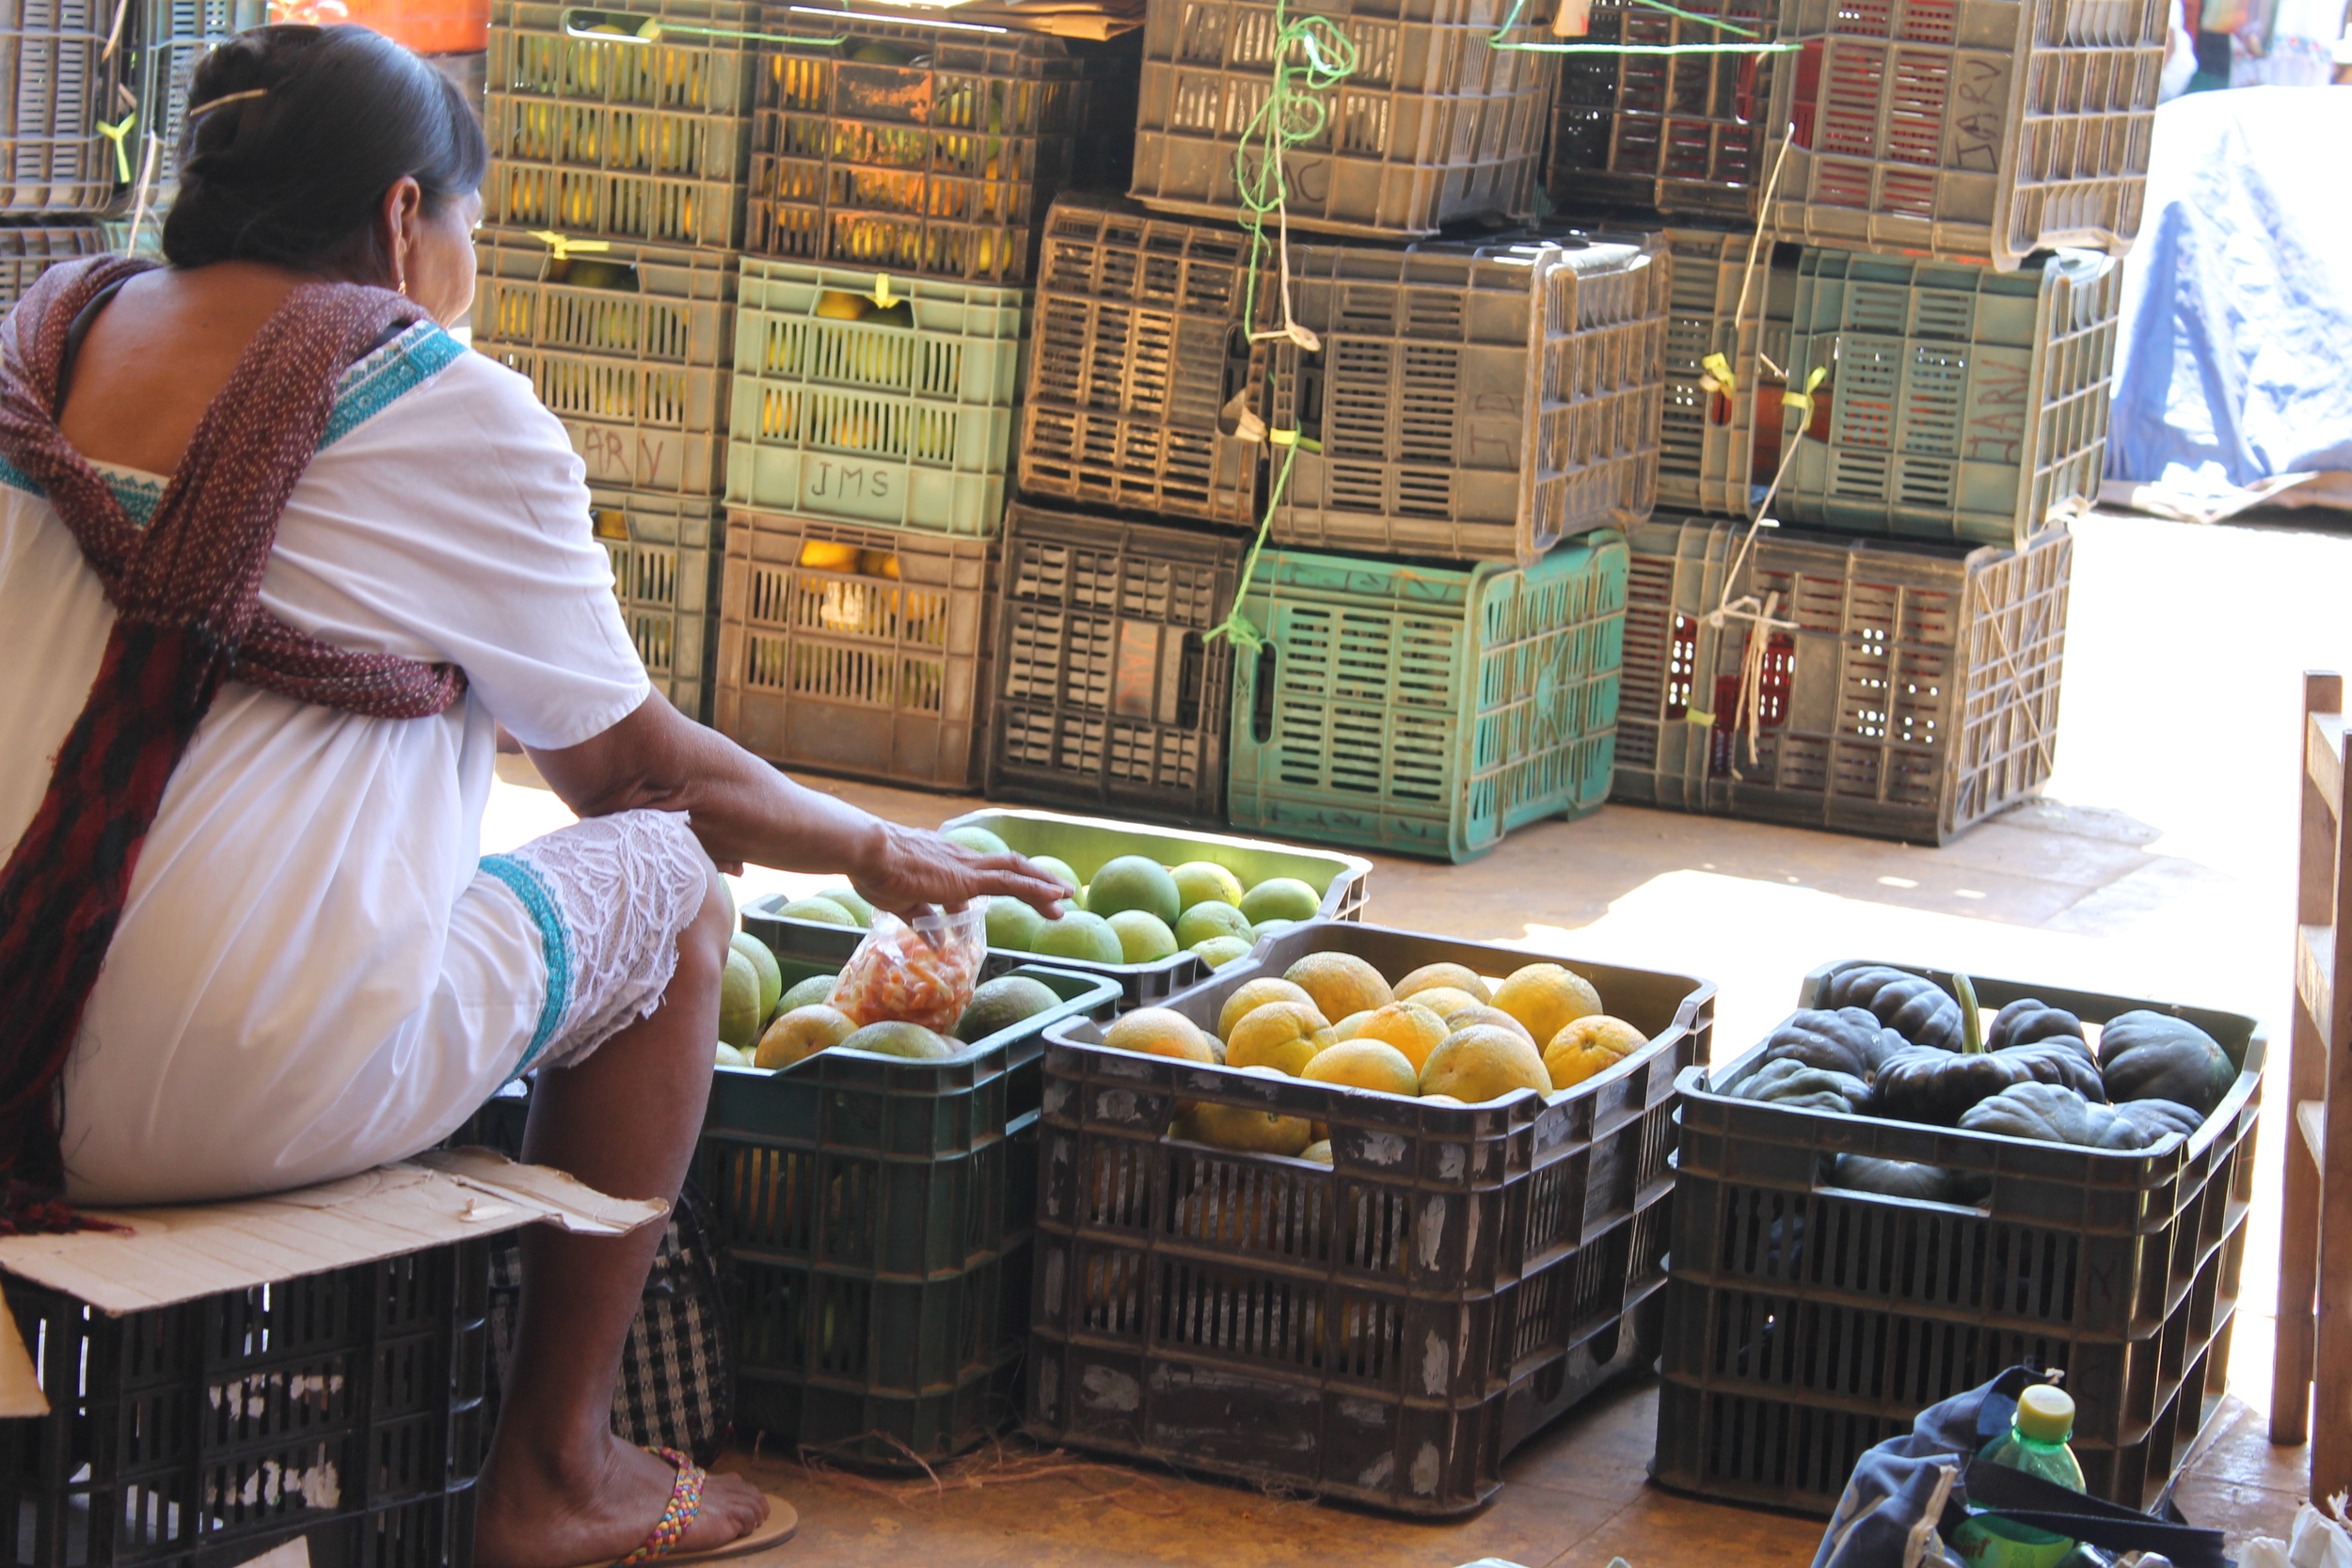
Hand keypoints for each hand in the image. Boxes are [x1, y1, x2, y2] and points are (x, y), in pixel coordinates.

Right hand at [849, 820, 1071, 920]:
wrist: (868, 851)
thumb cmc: (876, 873)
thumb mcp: (901, 904)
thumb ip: (923, 922)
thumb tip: (939, 943)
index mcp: (945, 865)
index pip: (979, 876)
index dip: (996, 889)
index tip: (1010, 902)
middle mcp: (961, 861)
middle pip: (1007, 869)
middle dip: (1033, 884)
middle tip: (1056, 899)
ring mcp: (967, 867)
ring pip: (1015, 871)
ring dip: (1042, 885)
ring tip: (1064, 898)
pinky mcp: (968, 877)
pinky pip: (1012, 881)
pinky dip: (1037, 887)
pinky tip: (1055, 896)